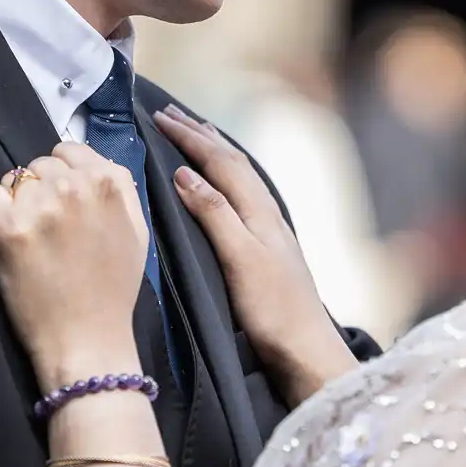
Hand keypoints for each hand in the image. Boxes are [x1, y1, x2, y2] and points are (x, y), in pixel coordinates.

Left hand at [0, 143, 146, 389]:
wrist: (87, 339)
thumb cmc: (113, 291)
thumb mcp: (136, 232)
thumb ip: (120, 191)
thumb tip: (96, 166)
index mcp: (109, 183)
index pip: (70, 150)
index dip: (62, 172)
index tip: (60, 196)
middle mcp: (76, 187)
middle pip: (40, 164)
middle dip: (40, 187)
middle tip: (46, 222)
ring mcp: (42, 207)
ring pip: (15, 178)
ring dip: (17, 200)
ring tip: (28, 231)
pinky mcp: (10, 230)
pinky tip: (8, 233)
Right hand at [153, 105, 352, 399]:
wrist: (306, 351)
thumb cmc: (273, 310)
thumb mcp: (240, 260)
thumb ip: (215, 214)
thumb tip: (186, 173)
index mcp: (260, 212)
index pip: (221, 161)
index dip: (189, 137)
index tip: (158, 117)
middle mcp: (267, 214)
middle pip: (232, 162)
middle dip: (200, 135)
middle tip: (170, 114)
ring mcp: (270, 232)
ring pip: (239, 177)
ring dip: (214, 152)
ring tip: (194, 135)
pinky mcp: (267, 250)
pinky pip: (241, 197)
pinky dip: (224, 178)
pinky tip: (221, 186)